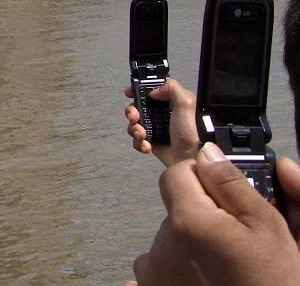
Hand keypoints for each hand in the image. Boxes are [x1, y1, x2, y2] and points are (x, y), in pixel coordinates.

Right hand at [123, 77, 197, 166]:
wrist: (192, 159)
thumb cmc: (193, 133)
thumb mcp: (187, 103)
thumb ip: (172, 88)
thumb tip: (154, 91)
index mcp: (170, 103)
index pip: (150, 91)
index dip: (138, 90)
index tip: (130, 93)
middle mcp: (161, 115)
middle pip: (137, 107)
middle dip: (131, 111)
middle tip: (135, 117)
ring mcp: (155, 129)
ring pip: (134, 124)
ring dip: (134, 129)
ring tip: (142, 135)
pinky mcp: (152, 143)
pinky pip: (137, 140)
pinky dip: (139, 142)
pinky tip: (147, 145)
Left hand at [130, 143, 299, 285]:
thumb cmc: (272, 283)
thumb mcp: (267, 228)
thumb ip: (232, 184)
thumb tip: (208, 153)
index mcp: (188, 222)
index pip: (176, 174)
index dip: (202, 179)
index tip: (222, 195)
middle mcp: (162, 246)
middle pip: (174, 209)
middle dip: (200, 215)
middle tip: (234, 240)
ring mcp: (154, 273)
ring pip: (168, 238)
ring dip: (189, 244)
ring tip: (223, 266)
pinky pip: (157, 267)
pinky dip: (176, 269)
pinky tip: (203, 279)